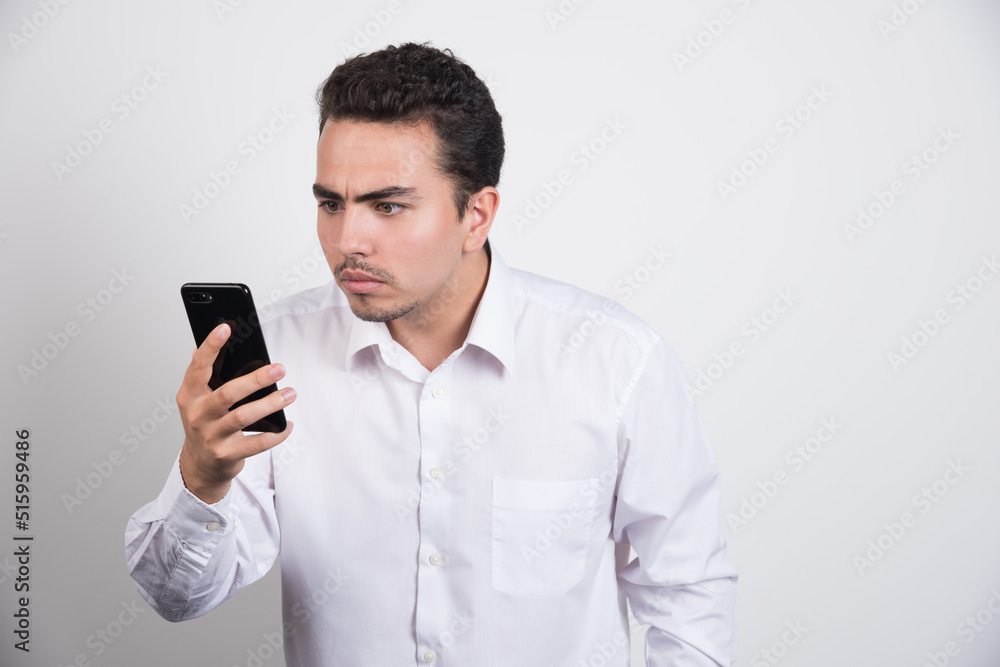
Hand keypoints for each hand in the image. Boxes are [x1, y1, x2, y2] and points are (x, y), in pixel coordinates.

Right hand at [176, 322, 295, 503]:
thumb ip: (206, 374)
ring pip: (243, 417)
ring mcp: (211, 436)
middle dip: (256, 379)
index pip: (198, 366)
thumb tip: (214, 342)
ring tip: (290, 393)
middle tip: (280, 368)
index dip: (211, 346)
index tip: (226, 327)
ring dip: (270, 404)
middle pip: (228, 393)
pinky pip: (255, 444)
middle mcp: (197, 415)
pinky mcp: (226, 455)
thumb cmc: (205, 423)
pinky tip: (288, 425)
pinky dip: (276, 434)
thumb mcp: (199, 399)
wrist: (201, 465)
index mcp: (190, 395)